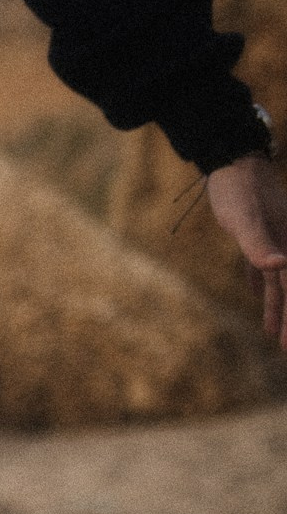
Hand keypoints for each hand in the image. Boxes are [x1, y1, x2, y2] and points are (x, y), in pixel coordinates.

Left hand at [206, 154, 286, 350]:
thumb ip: (258, 246)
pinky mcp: (257, 236)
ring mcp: (274, 241)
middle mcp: (286, 247)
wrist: (233, 161)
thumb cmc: (238, 191)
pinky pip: (262, 267)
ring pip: (278, 284)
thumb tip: (278, 266)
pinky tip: (260, 295)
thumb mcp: (245, 220)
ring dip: (277, 309)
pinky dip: (263, 284)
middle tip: (286, 352)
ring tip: (274, 335)